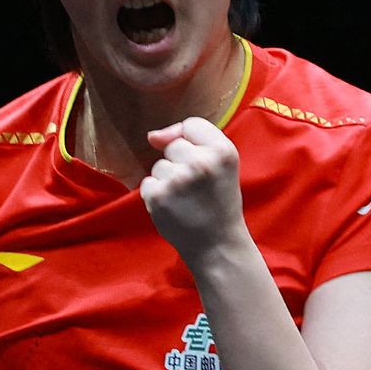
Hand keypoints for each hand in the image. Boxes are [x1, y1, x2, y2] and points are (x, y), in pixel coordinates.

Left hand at [140, 116, 244, 261]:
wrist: (217, 245)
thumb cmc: (219, 202)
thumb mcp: (222, 165)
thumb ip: (193, 140)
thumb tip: (152, 136)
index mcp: (223, 150)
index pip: (191, 124)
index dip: (192, 142)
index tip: (200, 163)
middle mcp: (200, 162)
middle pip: (173, 145)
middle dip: (179, 163)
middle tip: (196, 187)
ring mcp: (177, 179)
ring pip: (159, 165)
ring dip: (167, 180)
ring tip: (186, 199)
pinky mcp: (157, 196)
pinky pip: (148, 183)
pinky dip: (157, 195)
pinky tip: (174, 208)